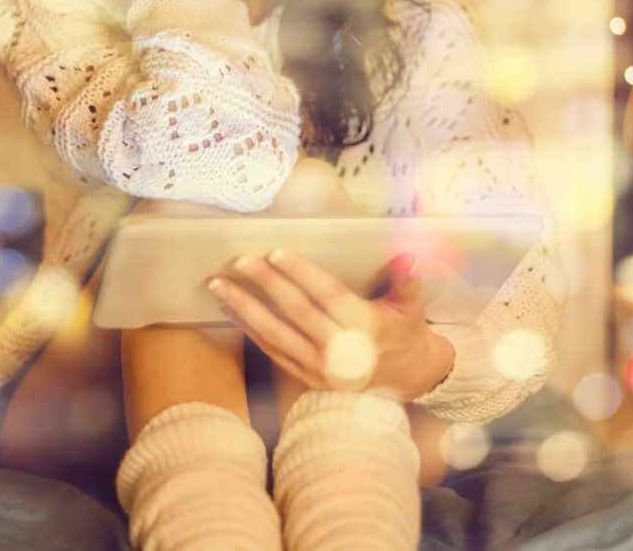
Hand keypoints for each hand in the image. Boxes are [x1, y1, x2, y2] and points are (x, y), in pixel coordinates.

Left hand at [206, 248, 451, 401]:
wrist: (405, 380)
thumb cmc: (405, 333)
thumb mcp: (413, 308)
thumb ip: (407, 283)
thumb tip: (407, 257)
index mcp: (366, 328)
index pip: (328, 296)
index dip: (302, 274)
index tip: (277, 252)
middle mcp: (340, 350)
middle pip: (296, 312)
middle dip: (266, 285)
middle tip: (241, 261)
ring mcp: (319, 368)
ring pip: (276, 334)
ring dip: (244, 309)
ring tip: (219, 285)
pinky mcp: (306, 378)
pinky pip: (272, 351)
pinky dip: (249, 330)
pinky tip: (231, 310)